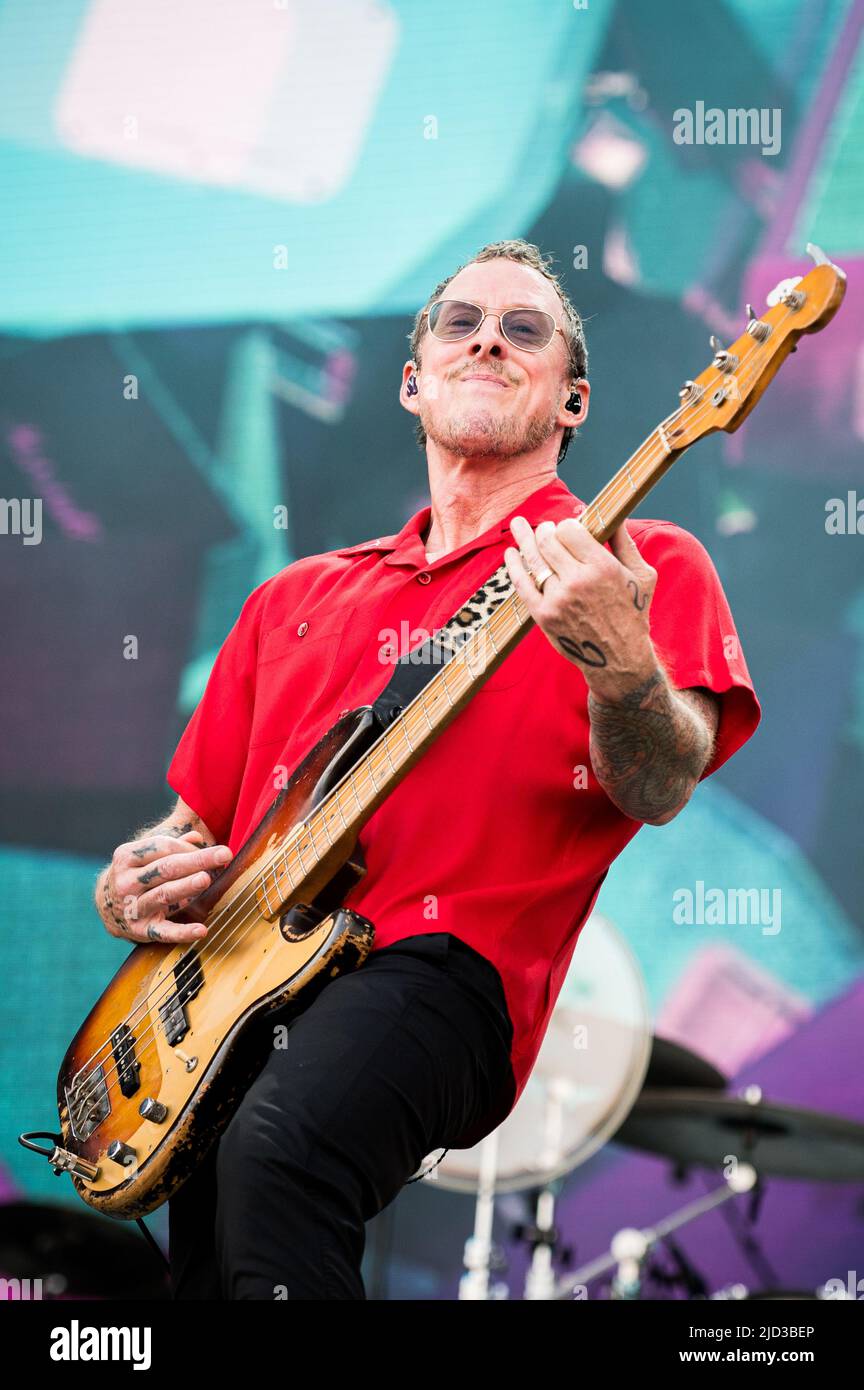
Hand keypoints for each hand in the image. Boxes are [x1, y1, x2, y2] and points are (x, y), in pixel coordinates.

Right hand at [99, 830, 232, 944]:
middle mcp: (126, 881)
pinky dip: (182, 932)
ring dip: (186, 887)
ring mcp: (132, 907)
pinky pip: (163, 932)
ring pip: (163, 895)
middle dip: (197, 860)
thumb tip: (196, 837)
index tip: (214, 851)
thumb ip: (170, 845)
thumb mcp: (145, 857)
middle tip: (224, 855)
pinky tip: (202, 930)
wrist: (108, 908)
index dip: (189, 847)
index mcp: (127, 857)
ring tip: (206, 879)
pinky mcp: (140, 930)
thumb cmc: (137, 875)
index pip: (162, 847)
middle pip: (166, 868)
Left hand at [503, 514, 659, 699]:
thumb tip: (610, 515)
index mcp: (602, 567)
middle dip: (545, 531)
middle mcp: (578, 582)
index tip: (568, 529)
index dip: (566, 526)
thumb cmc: (633, 612)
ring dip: (524, 539)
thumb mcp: (642, 575)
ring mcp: (558, 599)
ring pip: (533, 559)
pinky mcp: (544, 616)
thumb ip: (624, 542)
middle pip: (548, 541)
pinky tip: (510, 553)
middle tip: (546, 530)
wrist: (619, 658)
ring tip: (519, 526)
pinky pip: (522, 585)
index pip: (570, 530)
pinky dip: (514, 566)